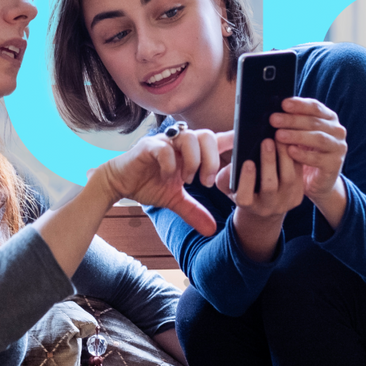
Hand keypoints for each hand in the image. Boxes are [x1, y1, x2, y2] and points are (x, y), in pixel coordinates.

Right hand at [90, 134, 219, 235]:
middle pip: (206, 135)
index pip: (215, 140)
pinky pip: (164, 148)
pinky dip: (171, 164)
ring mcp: (163, 142)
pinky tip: (169, 177)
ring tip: (189, 180)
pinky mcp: (147, 147)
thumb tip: (212, 230)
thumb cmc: (147, 184)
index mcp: (189, 151)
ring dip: (194, 161)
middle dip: (212, 160)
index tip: (246, 147)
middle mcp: (179, 142)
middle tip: (207, 182)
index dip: (231, 140)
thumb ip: (193, 211)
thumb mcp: (175, 200)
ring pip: (188, 138)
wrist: (119, 182)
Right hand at [219, 136, 306, 221]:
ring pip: (288, 179)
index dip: (246, 180)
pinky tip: (290, 144)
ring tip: (280, 138)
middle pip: (269, 186)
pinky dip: (294, 158)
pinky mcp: (297, 196)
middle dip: (268, 162)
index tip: (248, 162)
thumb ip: (227, 174)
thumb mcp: (228, 183)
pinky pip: (298, 175)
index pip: (244, 197)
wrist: (263, 204)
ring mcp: (284, 203)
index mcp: (246, 206)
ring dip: (284, 157)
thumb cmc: (241, 188)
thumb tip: (237, 158)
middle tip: (267, 141)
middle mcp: (266, 208)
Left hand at [270, 97, 346, 205]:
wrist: (317, 181)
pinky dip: (303, 154)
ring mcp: (338, 147)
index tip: (283, 104)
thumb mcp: (299, 135)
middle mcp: (337, 131)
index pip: (315, 107)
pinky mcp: (335, 164)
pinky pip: (318, 158)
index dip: (299, 104)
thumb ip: (293, 123)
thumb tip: (274, 113)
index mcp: (329, 118)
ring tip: (279, 135)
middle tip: (273, 120)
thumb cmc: (305, 152)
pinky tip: (290, 151)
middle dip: (292, 120)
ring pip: (318, 138)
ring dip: (297, 136)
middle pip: (314, 122)